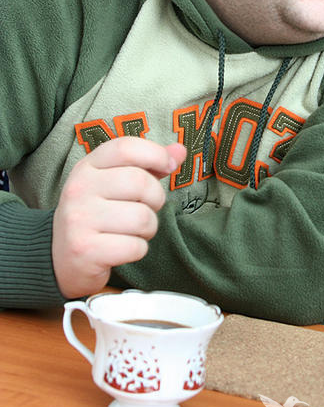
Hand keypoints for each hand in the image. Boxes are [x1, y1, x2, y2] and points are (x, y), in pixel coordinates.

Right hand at [52, 136, 185, 298]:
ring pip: (143, 218)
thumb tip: (180, 150)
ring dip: (148, 228)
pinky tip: (123, 248)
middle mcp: (79, 189)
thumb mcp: (114, 183)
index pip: (126, 147)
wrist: (60, 258)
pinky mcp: (85, 250)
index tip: (169, 166)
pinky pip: (136, 247)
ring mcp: (79, 220)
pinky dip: (138, 249)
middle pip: (140, 183)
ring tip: (133, 231)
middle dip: (156, 199)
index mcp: (87, 167)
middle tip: (146, 208)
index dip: (156, 154)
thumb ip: (148, 165)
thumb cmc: (97, 215)